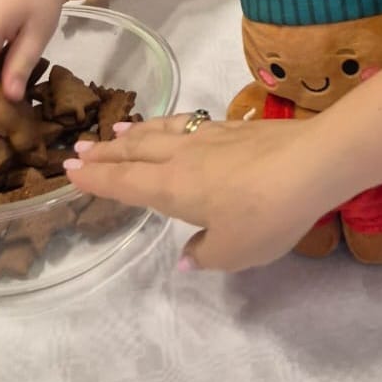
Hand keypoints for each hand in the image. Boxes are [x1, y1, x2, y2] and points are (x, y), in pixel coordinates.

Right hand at [65, 113, 327, 270]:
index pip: (124, 182)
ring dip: (134, 132)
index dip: (95, 178)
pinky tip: (174, 125)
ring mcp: (210, 137)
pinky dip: (169, 123)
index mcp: (172, 188)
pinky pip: (188, 123)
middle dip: (106, 152)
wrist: (312, 163)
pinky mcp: (236, 127)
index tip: (69, 170)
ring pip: (161, 132)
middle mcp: (183, 157)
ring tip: (116, 131)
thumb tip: (185, 258)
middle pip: (135, 151)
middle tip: (79, 148)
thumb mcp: (233, 252)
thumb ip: (204, 254)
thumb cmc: (265, 214)